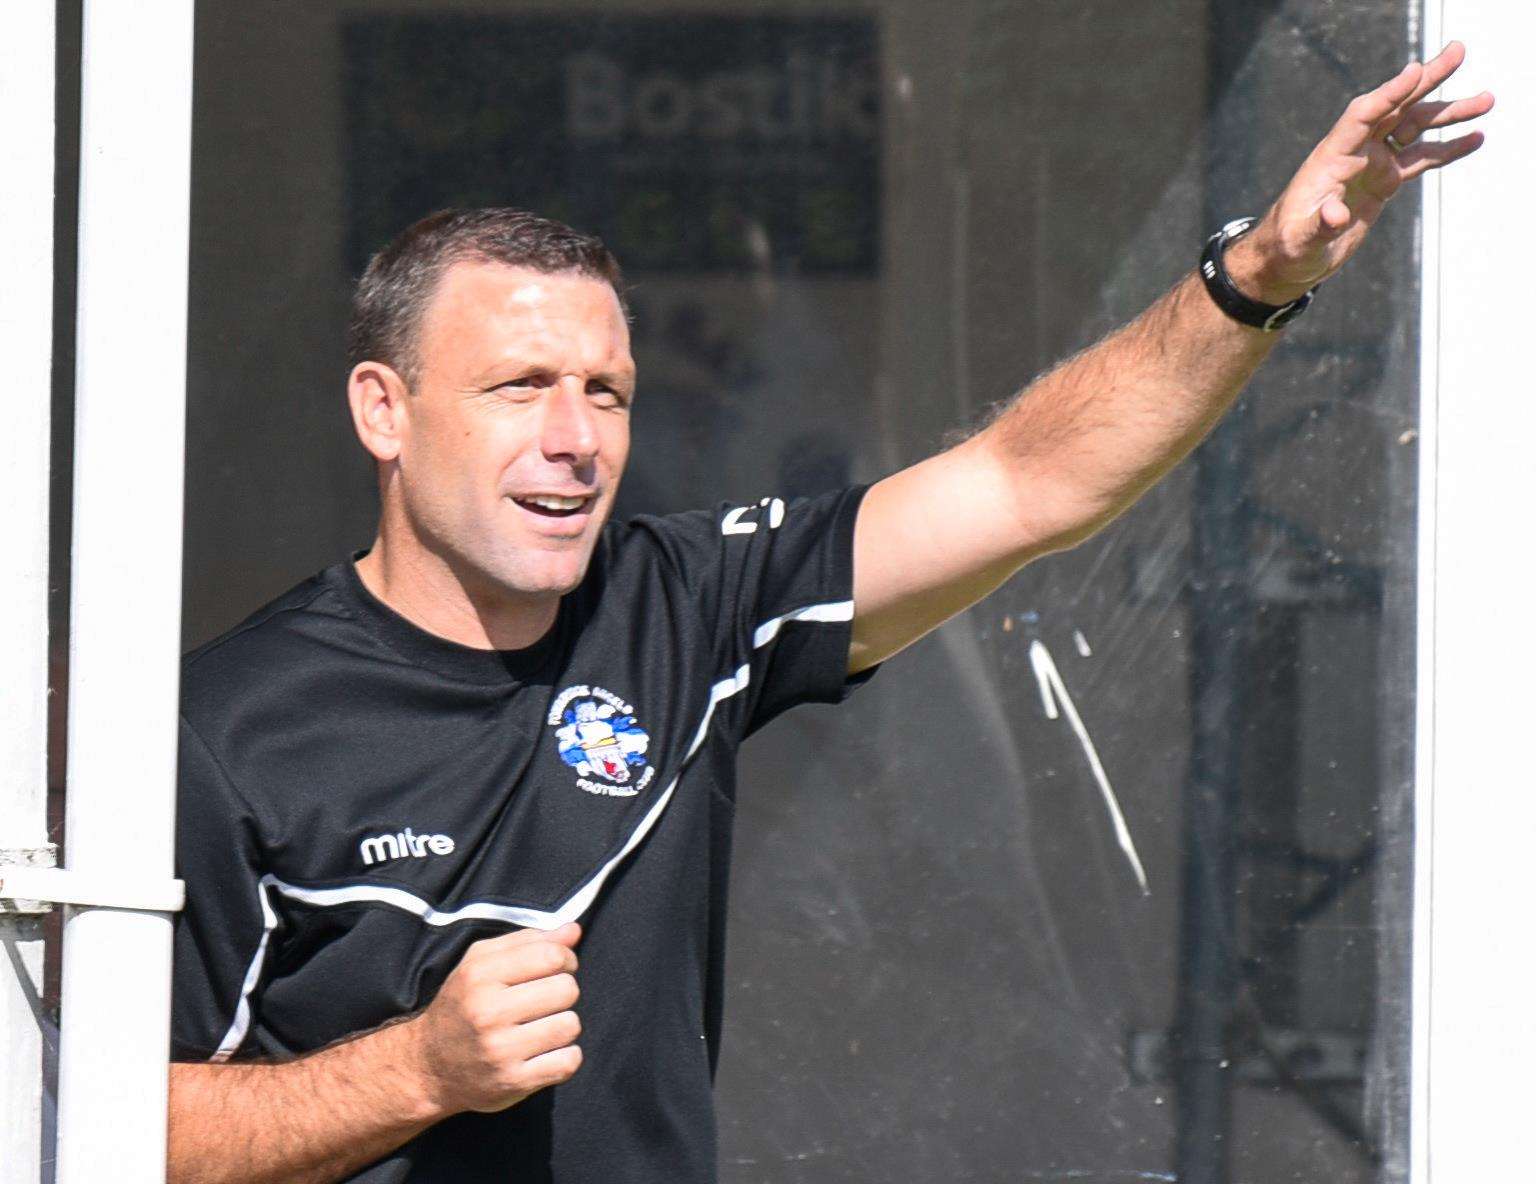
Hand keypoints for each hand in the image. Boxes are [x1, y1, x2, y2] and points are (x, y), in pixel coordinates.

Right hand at [401, 922, 583, 1115]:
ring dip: (564, 1025)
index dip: (565, 959)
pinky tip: (547, 1051)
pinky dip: (566, 1056)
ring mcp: (500, 1051)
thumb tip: (573, 930)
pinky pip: (568, 1062)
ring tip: (543, 1026)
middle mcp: (488, 1012)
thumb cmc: (463, 1005)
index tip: (556, 967)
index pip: (551, 956)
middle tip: (545, 1000)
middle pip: (566, 990)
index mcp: (480, 976)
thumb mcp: (481, 962)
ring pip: (570, 1025)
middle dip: (563, 992)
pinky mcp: (513, 1082)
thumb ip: (528, 941)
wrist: (429, 1066)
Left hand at [1230, 41, 1492, 304]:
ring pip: (1414, 129)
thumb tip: (1335, 214)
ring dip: (1448, 113)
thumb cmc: (1288, 245)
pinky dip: (1448, 148)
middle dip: (1425, 81)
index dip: (1389, 94)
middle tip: (1458, 52)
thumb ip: (1319, 224)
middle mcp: (1355, 152)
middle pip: (1394, 108)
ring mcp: (1372, 164)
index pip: (1362, 115)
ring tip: (1486, 100)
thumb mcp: (1301, 238)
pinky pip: (1421, 158)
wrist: (1290, 258)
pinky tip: (1475, 138)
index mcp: (1332, 157)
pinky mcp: (1384, 181)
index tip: (1415, 71)